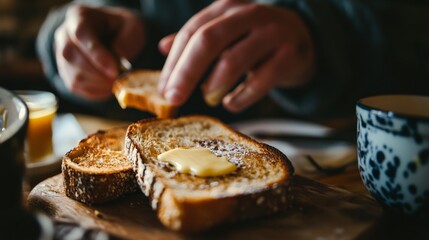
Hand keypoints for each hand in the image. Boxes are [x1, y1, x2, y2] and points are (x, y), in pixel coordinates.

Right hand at [54, 4, 144, 99]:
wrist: (114, 37)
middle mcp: (64, 35)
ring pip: (74, 75)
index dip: (97, 54)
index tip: (114, 69)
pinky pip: (77, 87)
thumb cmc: (122, 30)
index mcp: (79, 17)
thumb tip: (118, 58)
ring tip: (117, 80)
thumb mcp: (132, 27)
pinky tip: (109, 84)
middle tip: (120, 77)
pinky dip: (96, 90)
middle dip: (100, 73)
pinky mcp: (66, 74)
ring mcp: (62, 56)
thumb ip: (127, 40)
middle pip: (73, 57)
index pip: (81, 34)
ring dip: (99, 83)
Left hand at [158, 0, 314, 111]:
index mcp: (227, 8)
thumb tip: (162, 47)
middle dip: (186, 72)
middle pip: (208, 41)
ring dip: (214, 85)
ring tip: (207, 97)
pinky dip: (241, 97)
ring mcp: (271, 34)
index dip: (174, 62)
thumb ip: (196, 39)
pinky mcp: (289, 56)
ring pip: (233, 61)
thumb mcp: (226, 33)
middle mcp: (248, 15)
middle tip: (173, 98)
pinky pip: (259, 81)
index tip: (164, 89)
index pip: (192, 32)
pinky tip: (231, 102)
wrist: (303, 38)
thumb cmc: (255, 38)